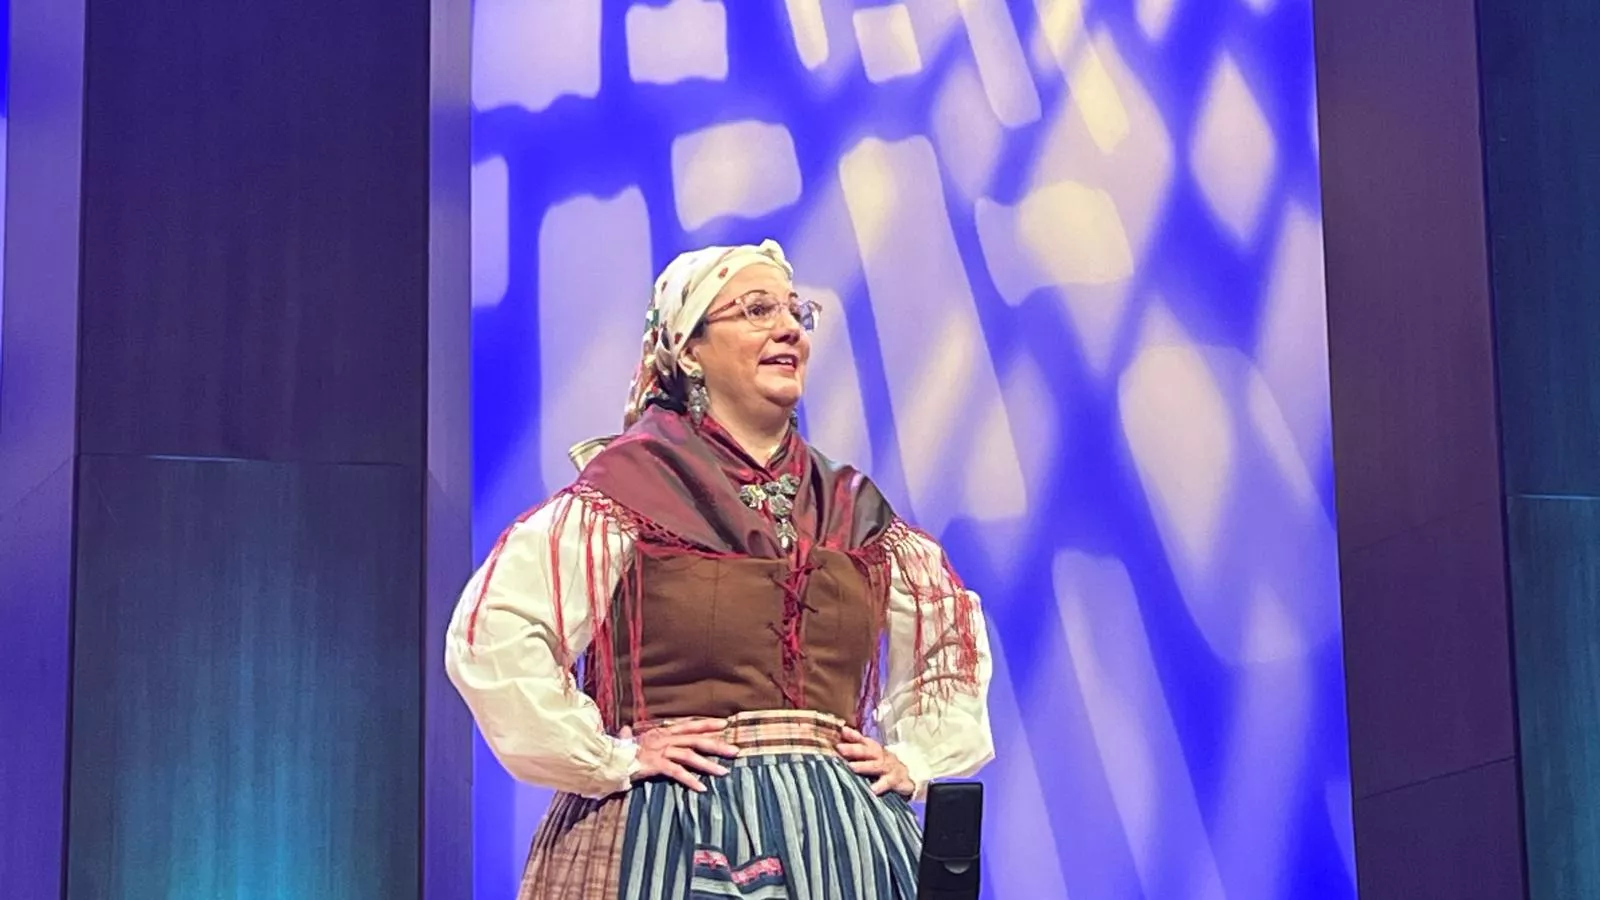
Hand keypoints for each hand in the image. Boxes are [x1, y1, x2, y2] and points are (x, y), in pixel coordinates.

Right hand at [621, 718, 740, 792]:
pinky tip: (701, 788)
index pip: (688, 725)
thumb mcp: (627, 741)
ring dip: (708, 764)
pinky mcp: (654, 765)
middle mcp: (663, 739)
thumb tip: (624, 729)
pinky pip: (675, 772)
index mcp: (661, 733)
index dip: (707, 724)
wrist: (605, 759)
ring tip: (724, 772)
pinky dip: (690, 780)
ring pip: (689, 755)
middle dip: (717, 744)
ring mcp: (659, 751)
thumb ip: (629, 735)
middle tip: (735, 751)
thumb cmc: (617, 751)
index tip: (725, 724)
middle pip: (695, 739)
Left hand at [837, 726, 914, 796]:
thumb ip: (857, 743)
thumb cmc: (883, 764)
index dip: (853, 735)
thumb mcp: (872, 753)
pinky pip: (888, 782)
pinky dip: (881, 786)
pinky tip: (872, 789)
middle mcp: (881, 756)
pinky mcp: (896, 780)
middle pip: (867, 751)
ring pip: (876, 765)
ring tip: (851, 767)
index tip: (842, 731)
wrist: (906, 777)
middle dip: (853, 749)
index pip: (863, 740)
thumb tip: (843, 731)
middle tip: (840, 748)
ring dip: (864, 766)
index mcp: (874, 749)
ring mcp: (889, 768)